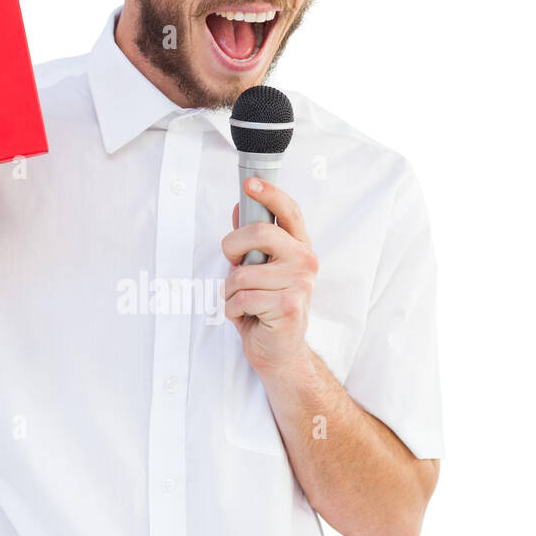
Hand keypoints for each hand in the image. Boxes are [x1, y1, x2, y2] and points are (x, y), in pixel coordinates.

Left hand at [221, 177, 318, 376]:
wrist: (279, 351)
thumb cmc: (266, 308)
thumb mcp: (258, 270)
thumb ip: (251, 241)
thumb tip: (238, 206)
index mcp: (299, 248)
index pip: (288, 211)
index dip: (269, 194)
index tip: (249, 184)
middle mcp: (305, 261)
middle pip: (258, 233)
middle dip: (232, 248)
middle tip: (233, 263)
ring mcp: (300, 284)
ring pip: (242, 273)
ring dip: (231, 292)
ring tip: (245, 302)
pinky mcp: (288, 306)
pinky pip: (241, 298)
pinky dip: (233, 310)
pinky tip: (248, 316)